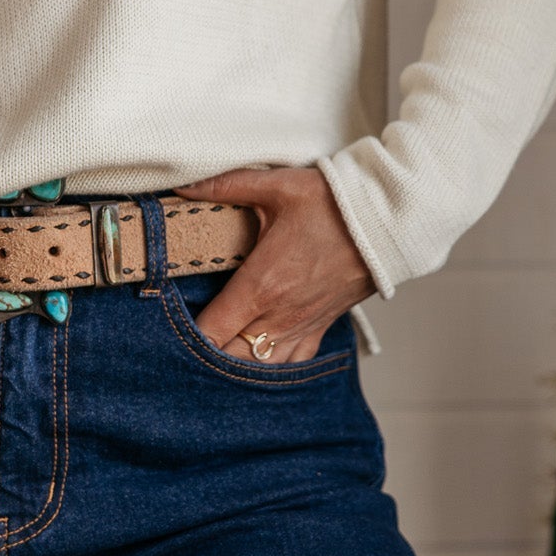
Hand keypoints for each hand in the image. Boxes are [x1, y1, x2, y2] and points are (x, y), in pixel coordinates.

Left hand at [172, 165, 375, 362]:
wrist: (389, 222)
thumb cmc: (334, 205)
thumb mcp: (276, 187)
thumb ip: (224, 186)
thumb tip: (182, 184)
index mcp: (261, 286)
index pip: (210, 332)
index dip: (183, 338)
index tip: (167, 329)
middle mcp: (278, 316)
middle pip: (228, 360)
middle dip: (203, 359)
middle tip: (182, 347)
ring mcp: (301, 327)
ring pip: (258, 371)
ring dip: (234, 368)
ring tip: (214, 358)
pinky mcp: (319, 329)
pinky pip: (291, 366)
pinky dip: (269, 370)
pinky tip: (255, 362)